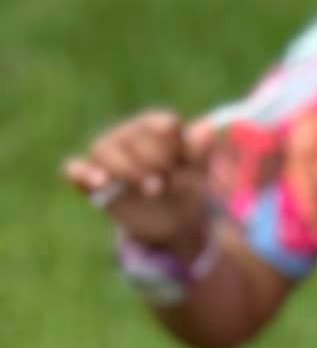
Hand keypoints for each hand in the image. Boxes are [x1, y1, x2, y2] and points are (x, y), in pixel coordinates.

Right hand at [63, 109, 217, 254]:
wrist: (175, 222)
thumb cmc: (187, 189)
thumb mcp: (199, 174)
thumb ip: (200, 152)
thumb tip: (208, 127)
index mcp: (155, 128)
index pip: (157, 125)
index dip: (166, 143)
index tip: (175, 164)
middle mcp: (128, 136)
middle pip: (129, 137)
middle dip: (147, 161)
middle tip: (161, 187)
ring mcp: (108, 155)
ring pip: (103, 150)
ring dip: (122, 170)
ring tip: (143, 189)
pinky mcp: (92, 178)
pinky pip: (76, 169)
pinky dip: (82, 174)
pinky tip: (97, 183)